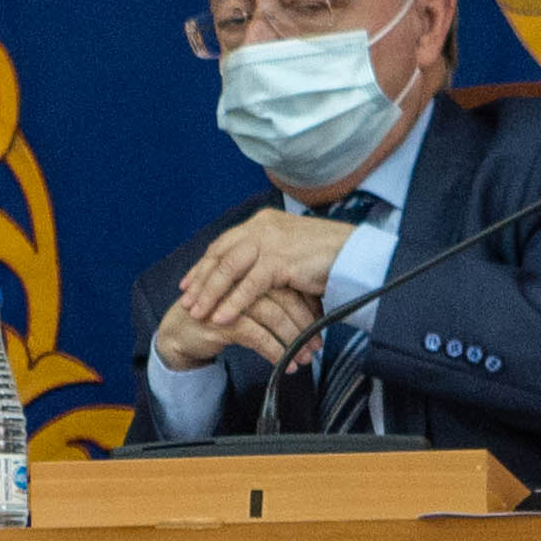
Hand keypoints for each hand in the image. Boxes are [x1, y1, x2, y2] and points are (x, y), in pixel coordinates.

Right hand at [155, 280, 327, 377]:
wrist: (180, 331)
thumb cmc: (217, 315)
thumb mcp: (249, 303)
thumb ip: (274, 300)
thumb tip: (312, 312)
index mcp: (251, 267)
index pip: (289, 283)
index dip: (308, 305)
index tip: (321, 326)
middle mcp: (242, 278)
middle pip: (285, 297)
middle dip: (305, 324)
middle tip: (317, 345)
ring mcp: (231, 296)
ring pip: (273, 315)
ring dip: (293, 339)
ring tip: (304, 358)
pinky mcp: (221, 318)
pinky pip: (257, 335)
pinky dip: (275, 351)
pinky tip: (285, 365)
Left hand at [178, 208, 357, 335]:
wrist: (355, 253)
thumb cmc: (329, 257)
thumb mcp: (292, 252)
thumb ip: (270, 259)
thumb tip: (254, 277)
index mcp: (263, 222)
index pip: (225, 244)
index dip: (205, 264)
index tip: (188, 282)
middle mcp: (262, 227)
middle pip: (221, 254)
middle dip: (201, 279)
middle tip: (185, 300)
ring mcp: (271, 241)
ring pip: (229, 268)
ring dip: (210, 292)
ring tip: (196, 313)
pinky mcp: (281, 260)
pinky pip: (250, 285)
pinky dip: (233, 302)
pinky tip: (221, 318)